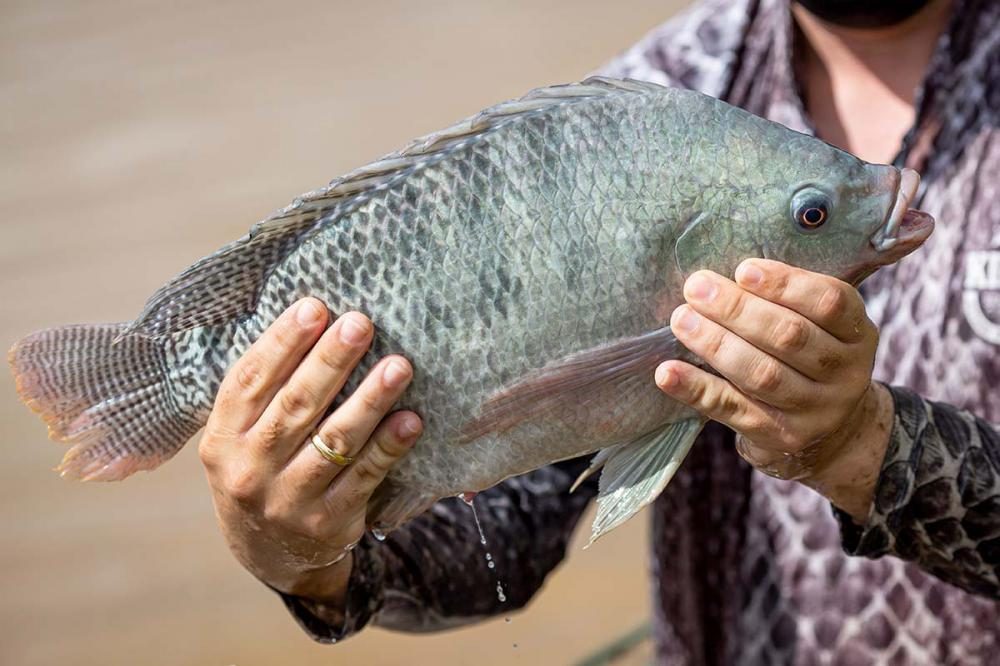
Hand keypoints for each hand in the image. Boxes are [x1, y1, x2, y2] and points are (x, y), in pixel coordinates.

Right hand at [199, 298, 421, 604]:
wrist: (267, 553)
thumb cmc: (261, 470)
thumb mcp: (240, 436)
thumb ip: (266, 391)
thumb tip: (313, 318)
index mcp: (222, 437)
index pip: (250, 381)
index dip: (282, 342)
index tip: (315, 307)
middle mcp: (249, 470)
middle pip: (295, 405)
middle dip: (331, 360)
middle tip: (361, 323)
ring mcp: (288, 500)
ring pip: (334, 440)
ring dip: (370, 400)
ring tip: (399, 366)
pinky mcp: (327, 523)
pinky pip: (364, 477)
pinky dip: (388, 447)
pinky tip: (410, 420)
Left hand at [654, 259, 893, 520]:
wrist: (834, 432)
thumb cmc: (811, 357)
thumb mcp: (821, 326)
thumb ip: (789, 299)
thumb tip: (723, 273)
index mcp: (856, 333)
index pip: (829, 302)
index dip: (786, 284)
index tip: (743, 269)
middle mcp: (844, 373)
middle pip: (789, 337)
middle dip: (737, 309)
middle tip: (697, 288)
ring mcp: (815, 410)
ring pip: (761, 374)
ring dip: (715, 343)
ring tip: (682, 319)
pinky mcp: (780, 436)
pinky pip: (733, 409)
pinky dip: (696, 389)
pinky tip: (667, 373)